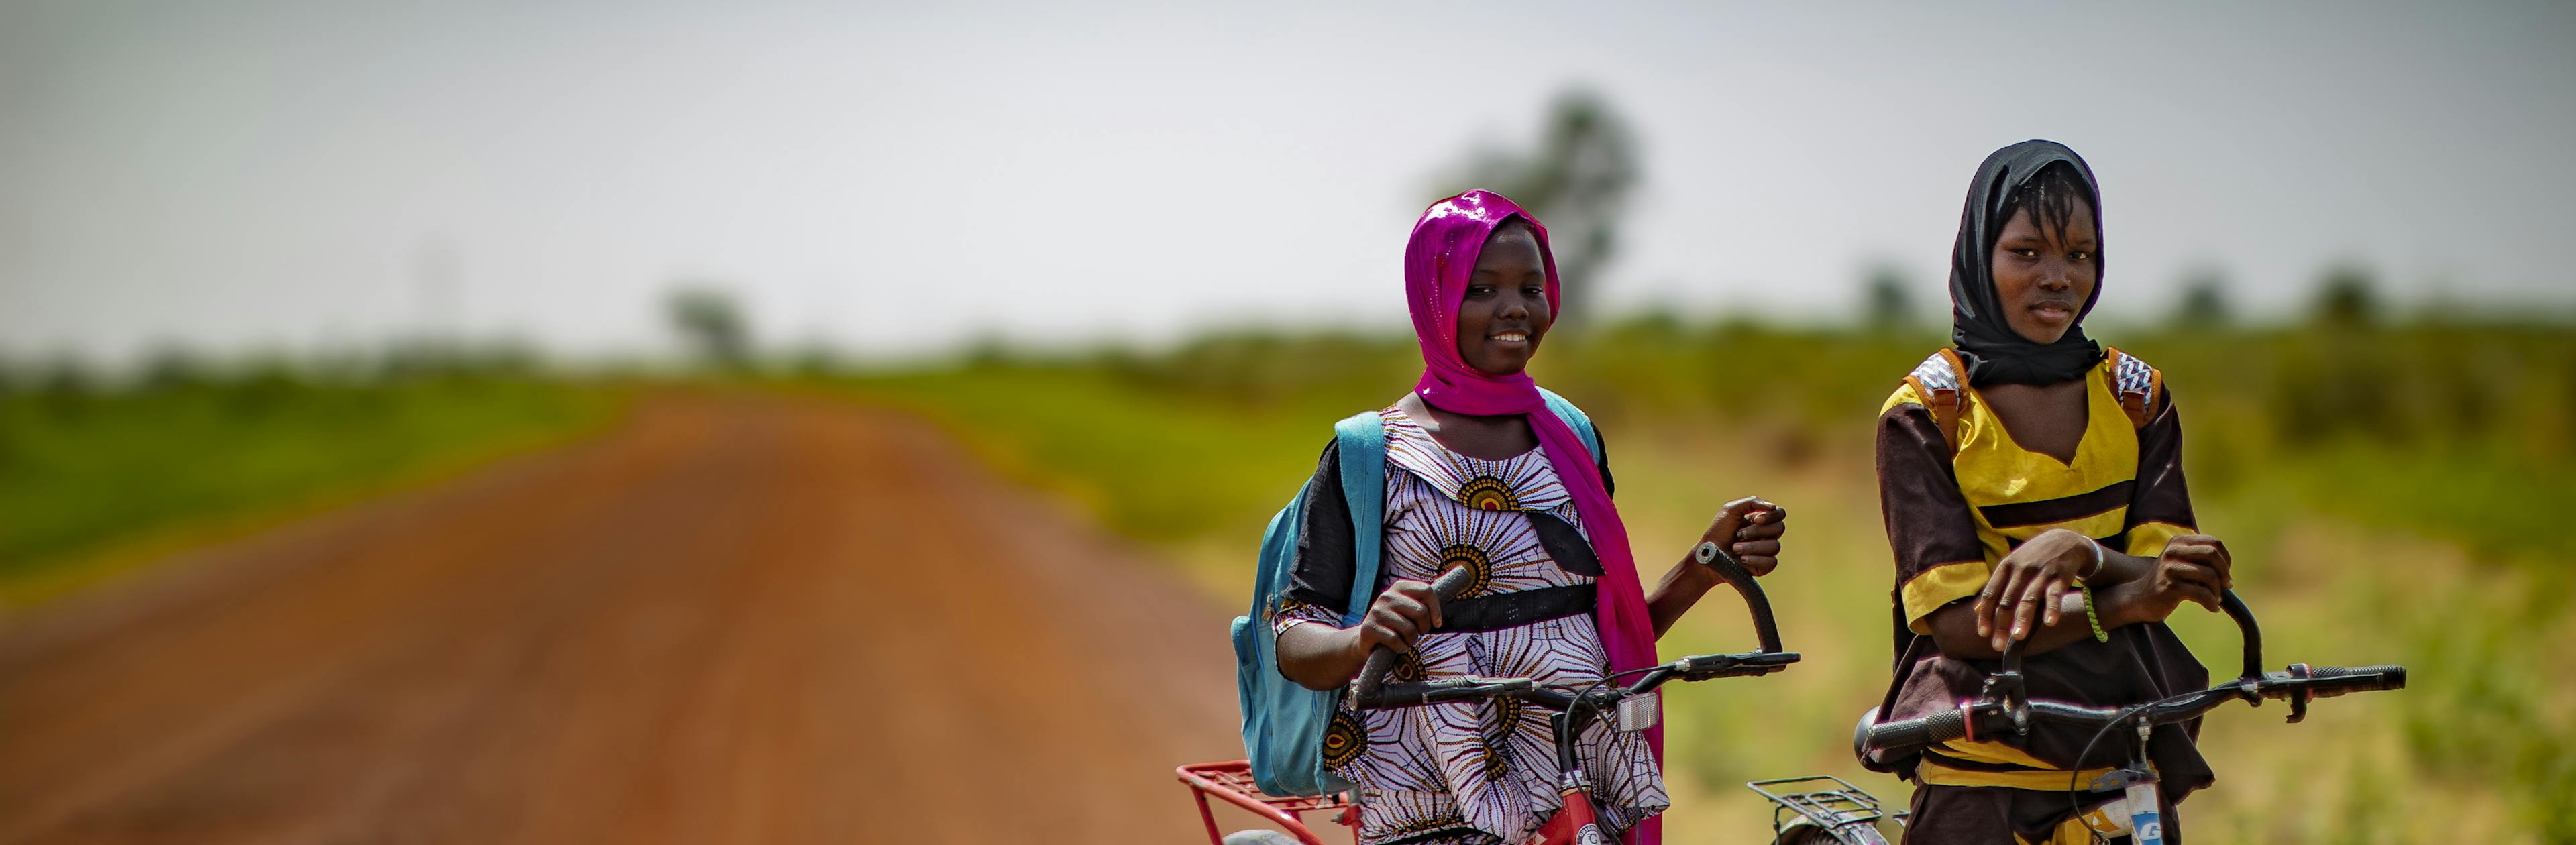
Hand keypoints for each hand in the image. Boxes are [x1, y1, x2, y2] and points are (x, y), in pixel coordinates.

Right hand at [1354, 579, 1441, 655]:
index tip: (1437, 623)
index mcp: (1399, 588)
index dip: (1436, 609)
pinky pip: (1396, 641)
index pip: (1426, 590)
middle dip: (1424, 628)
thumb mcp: (1407, 609)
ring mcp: (1377, 612)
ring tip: (1405, 640)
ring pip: (1410, 629)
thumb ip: (1423, 602)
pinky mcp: (1370, 628)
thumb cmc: (1395, 624)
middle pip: (1421, 611)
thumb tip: (1454, 588)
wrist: (1366, 639)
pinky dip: (1400, 648)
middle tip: (1418, 633)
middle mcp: (1387, 596)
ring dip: (1411, 640)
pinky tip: (1396, 647)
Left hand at [1705, 496, 1787, 575]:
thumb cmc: (1718, 531)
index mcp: (1761, 520)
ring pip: (1775, 546)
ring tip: (1735, 548)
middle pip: (1779, 528)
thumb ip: (1751, 502)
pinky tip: (1743, 559)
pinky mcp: (1764, 566)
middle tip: (1739, 534)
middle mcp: (1766, 534)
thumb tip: (1773, 506)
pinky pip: (1772, 562)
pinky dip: (1756, 559)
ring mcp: (1766, 551)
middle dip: (1757, 531)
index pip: (1780, 514)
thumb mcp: (1731, 510)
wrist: (1708, 554)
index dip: (1771, 516)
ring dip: (1752, 546)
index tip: (1756, 519)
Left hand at [1974, 529, 2097, 650]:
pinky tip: (2049, 623)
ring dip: (2022, 619)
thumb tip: (1975, 610)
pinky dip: (2052, 608)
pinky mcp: (2060, 576)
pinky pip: (2055, 595)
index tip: (1983, 634)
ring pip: (2028, 599)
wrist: (2066, 540)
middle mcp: (2021, 569)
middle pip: (2007, 601)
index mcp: (2005, 567)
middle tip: (1998, 645)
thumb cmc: (2033, 557)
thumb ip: (1995, 587)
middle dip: (2001, 624)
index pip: (1990, 594)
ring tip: (2017, 638)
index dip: (1985, 615)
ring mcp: (2040, 572)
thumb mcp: (2011, 565)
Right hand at [2133, 534, 2232, 620]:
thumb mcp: (2180, 562)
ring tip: (2215, 599)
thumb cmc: (2166, 582)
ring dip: (2218, 591)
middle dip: (2224, 573)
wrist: (2138, 599)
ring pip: (2210, 575)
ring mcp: (2170, 569)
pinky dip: (2212, 603)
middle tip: (2226, 586)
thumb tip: (2227, 566)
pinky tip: (2212, 608)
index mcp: (2178, 542)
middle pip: (2213, 555)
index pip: (2214, 542)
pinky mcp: (2170, 587)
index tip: (2225, 574)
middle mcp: (2173, 551)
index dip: (2226, 559)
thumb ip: (2199, 558)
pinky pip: (2202, 594)